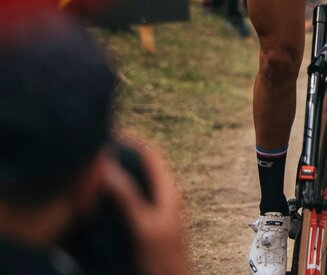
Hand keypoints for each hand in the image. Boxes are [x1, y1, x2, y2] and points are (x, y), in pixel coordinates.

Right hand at [101, 142, 190, 274]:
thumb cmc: (162, 257)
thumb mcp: (142, 224)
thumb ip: (128, 196)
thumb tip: (109, 168)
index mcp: (168, 191)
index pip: (151, 154)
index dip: (132, 141)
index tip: (109, 134)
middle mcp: (164, 196)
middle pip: (142, 167)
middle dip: (121, 157)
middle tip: (95, 154)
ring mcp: (157, 210)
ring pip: (136, 183)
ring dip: (117, 176)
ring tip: (93, 173)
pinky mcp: (148, 223)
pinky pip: (132, 201)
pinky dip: (117, 194)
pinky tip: (100, 200)